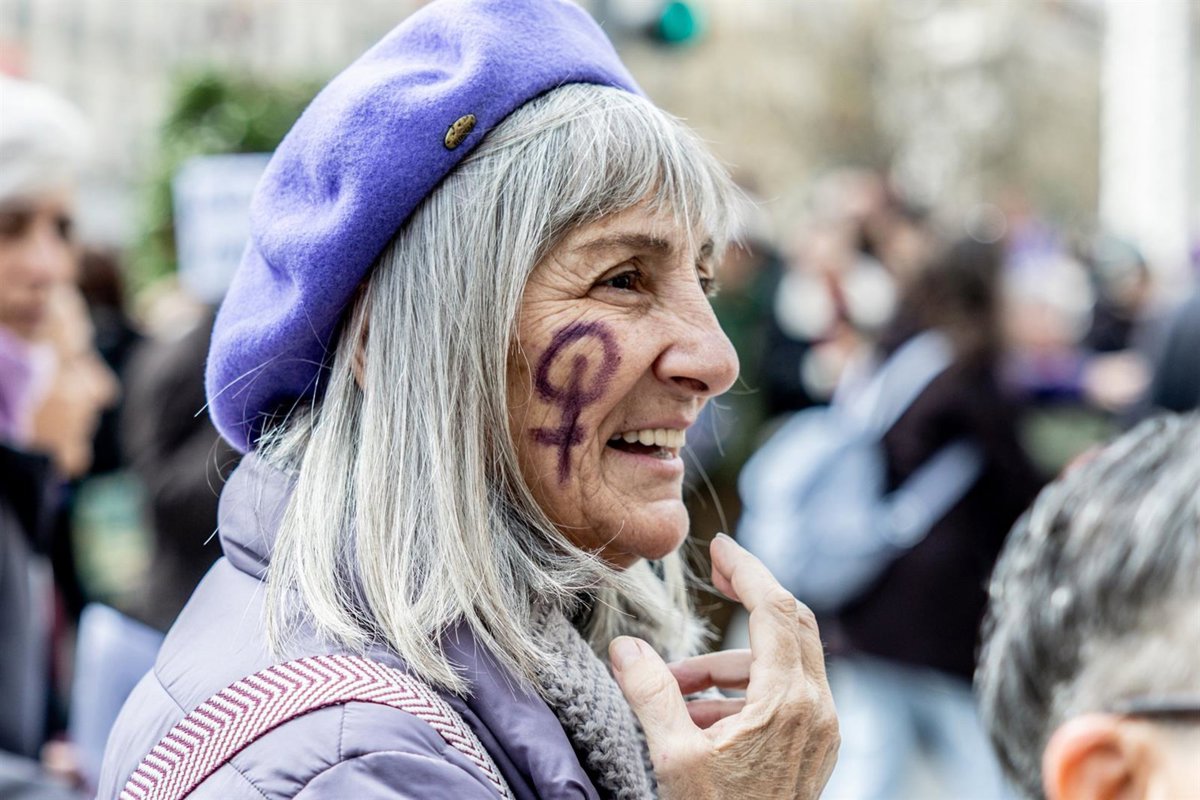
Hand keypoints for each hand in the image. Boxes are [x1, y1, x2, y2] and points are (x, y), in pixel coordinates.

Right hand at [610, 533, 838, 799]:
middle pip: (793, 622)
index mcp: (788, 703)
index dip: (747, 569)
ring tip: (674, 686)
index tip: (719, 544)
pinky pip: (784, 692)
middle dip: (751, 595)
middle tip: (713, 577)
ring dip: (730, 659)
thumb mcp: (675, 758)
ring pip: (784, 659)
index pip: (774, 609)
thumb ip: (651, 693)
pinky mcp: (815, 746)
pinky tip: (697, 714)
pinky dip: (744, 688)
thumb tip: (624, 646)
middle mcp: (817, 709)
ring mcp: (821, 729)